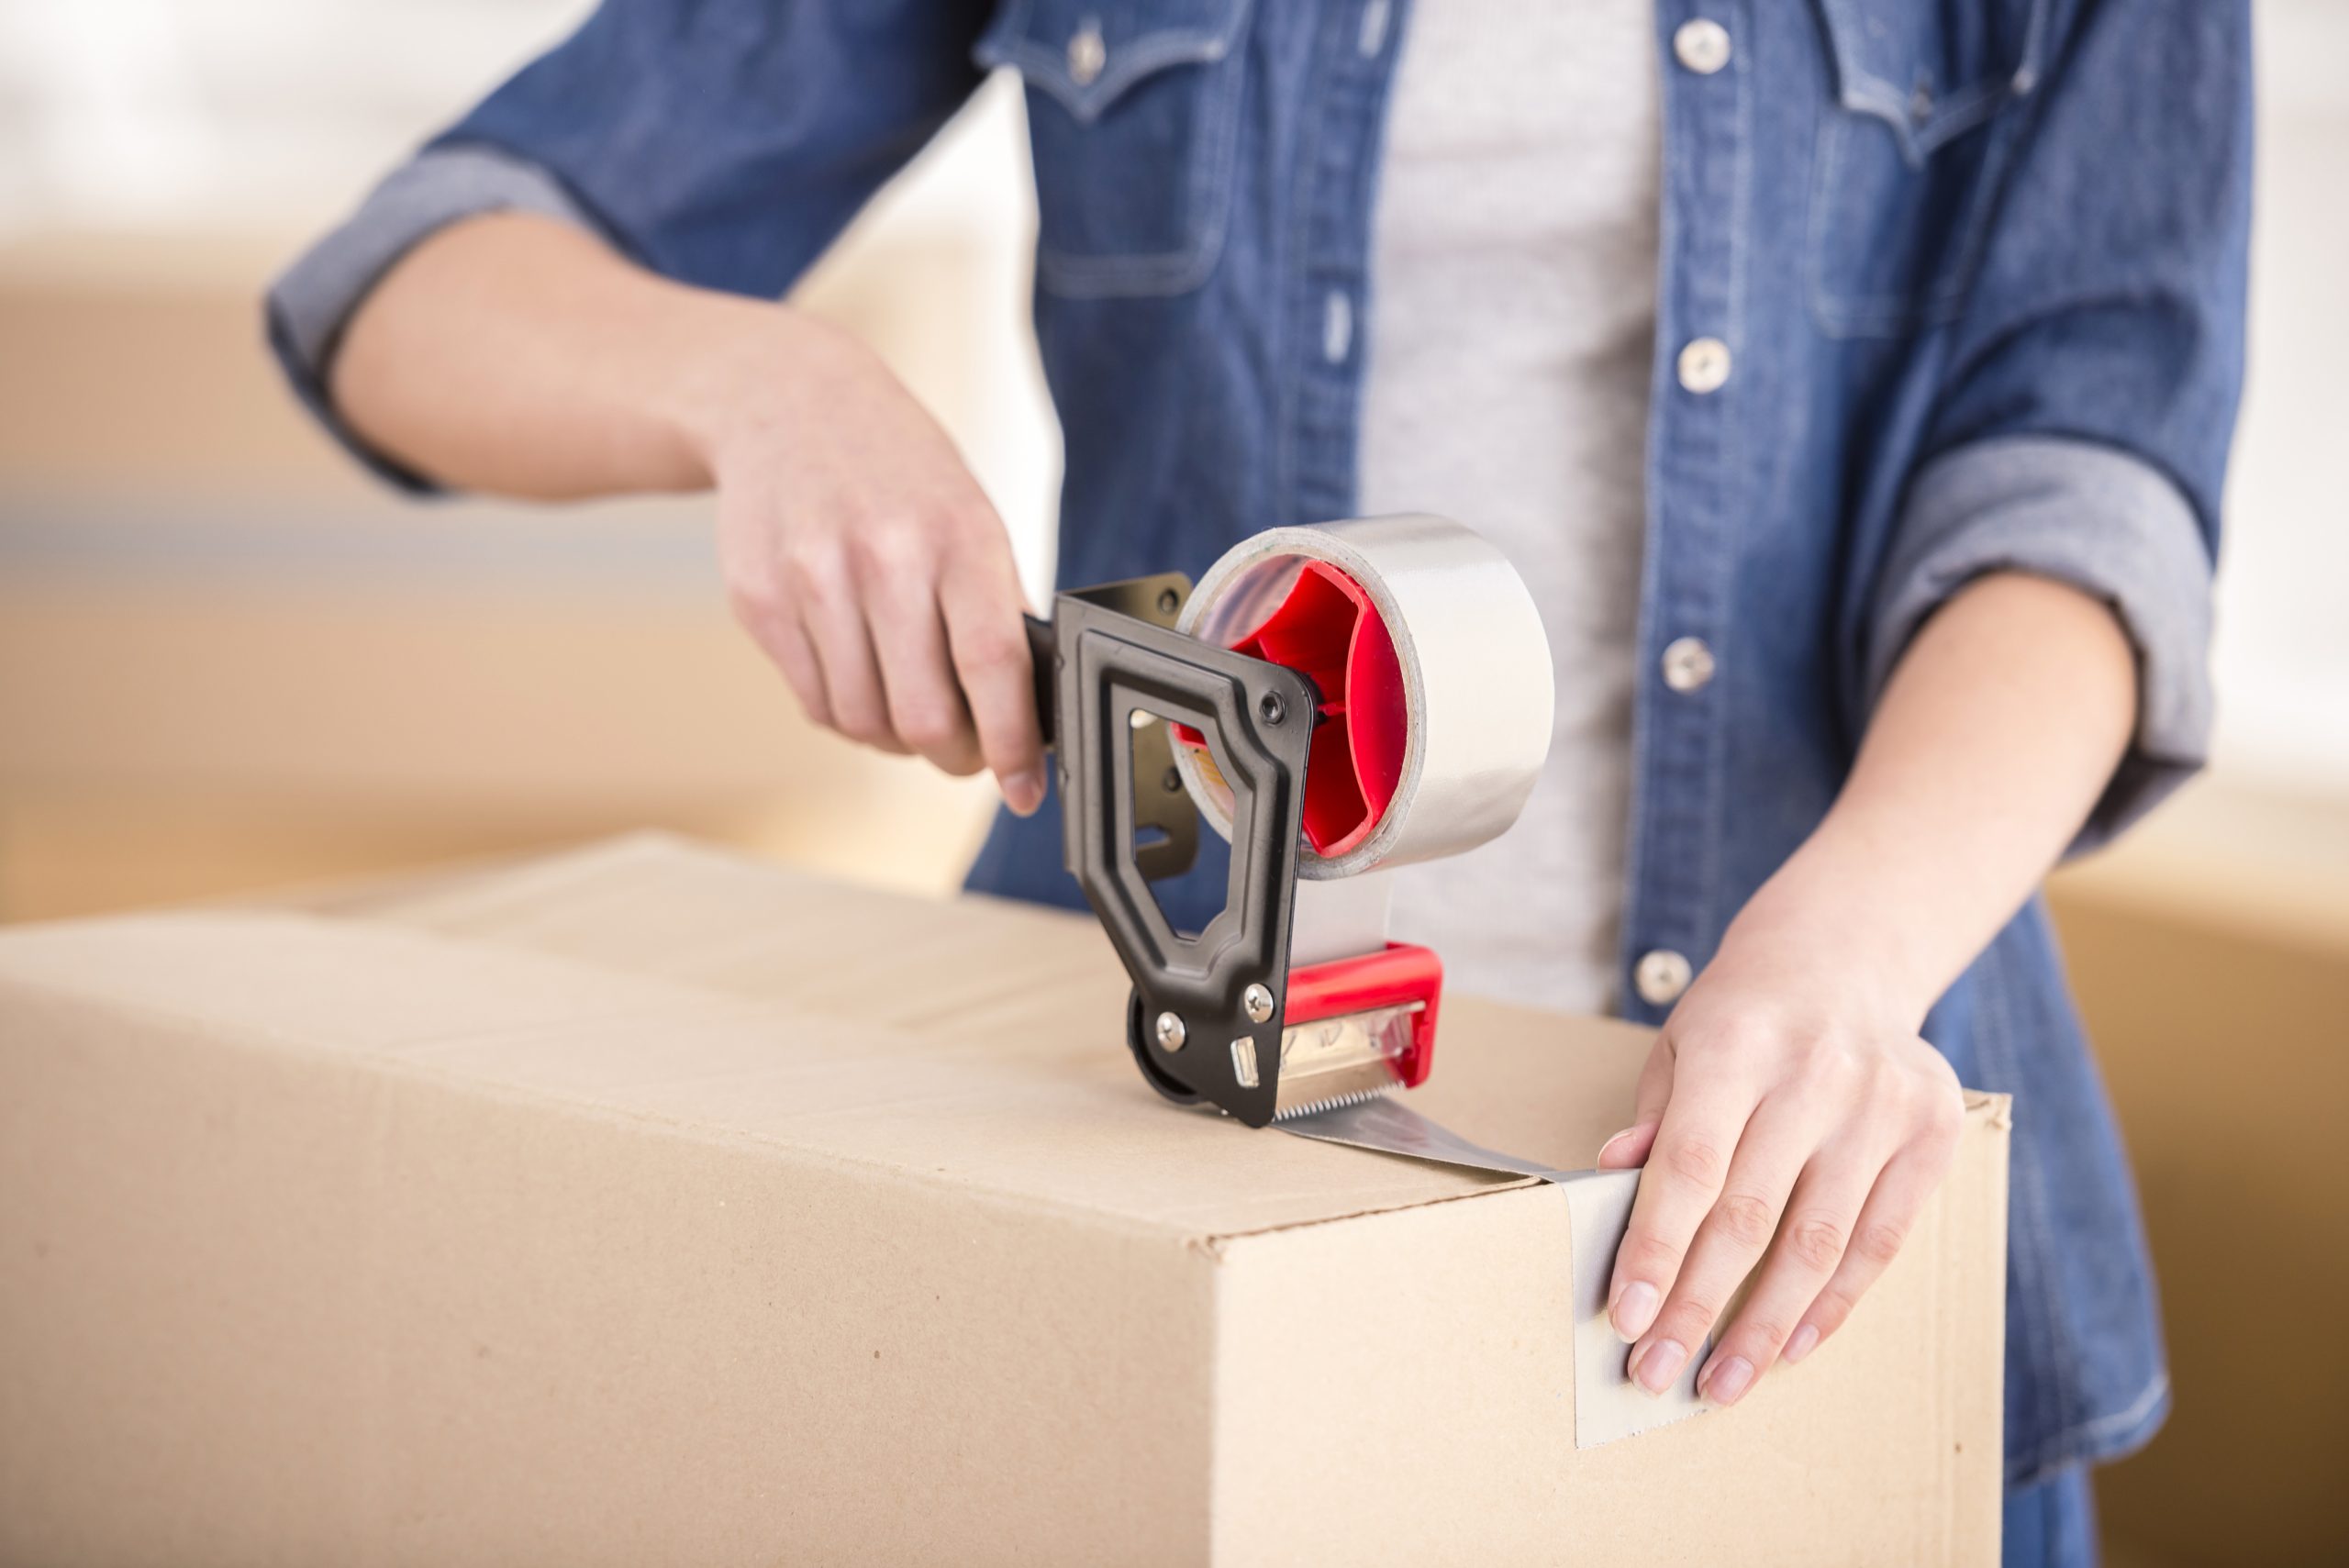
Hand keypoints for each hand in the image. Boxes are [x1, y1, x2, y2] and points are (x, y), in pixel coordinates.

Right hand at [692, 309, 1045, 813]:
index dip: (1010, 745)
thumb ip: (995, 609)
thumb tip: (1028, 714)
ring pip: (863, 722)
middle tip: (964, 752)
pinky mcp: (758, 599)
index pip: (991, 667)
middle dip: (953, 756)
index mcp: (958, 536)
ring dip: (895, 739)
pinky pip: (814, 703)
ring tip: (909, 708)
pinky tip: (862, 679)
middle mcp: (884, 557)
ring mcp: (812, 579)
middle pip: (921, 716)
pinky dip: (847, 713)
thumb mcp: (970, 516)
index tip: (1023, 788)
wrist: (785, 401)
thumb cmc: (897, 470)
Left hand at [1595, 895, 1964, 1407]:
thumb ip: (1652, 1121)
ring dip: (1765, 1327)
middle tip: (1658, 1373)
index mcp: (1735, 1046)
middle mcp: (1814, 1074)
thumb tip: (1609, 1185)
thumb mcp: (1678, 1047)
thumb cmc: (1741, 1018)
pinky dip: (1832, 1304)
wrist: (1843, 958)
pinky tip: (1791, 1346)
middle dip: (1698, 1307)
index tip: (1627, 1319)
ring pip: (1817, 1243)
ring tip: (1721, 1382)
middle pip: (1749, 1217)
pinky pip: (1880, 1242)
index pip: (1690, 1166)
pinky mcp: (1931, 1134)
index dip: (1657, 1250)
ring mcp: (1880, 1105)